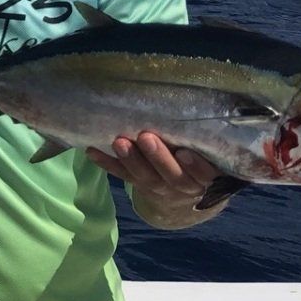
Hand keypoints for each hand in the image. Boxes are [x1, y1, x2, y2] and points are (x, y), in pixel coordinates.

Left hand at [87, 132, 222, 211]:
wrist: (181, 195)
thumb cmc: (197, 163)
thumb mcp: (208, 157)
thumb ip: (203, 140)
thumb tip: (197, 105)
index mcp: (205, 177)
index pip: (204, 174)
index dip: (195, 166)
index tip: (184, 153)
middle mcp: (183, 185)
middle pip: (172, 176)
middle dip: (158, 157)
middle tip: (146, 137)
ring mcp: (160, 188)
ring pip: (145, 177)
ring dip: (131, 160)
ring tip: (119, 142)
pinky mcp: (139, 185)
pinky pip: (123, 176)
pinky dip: (107, 164)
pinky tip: (92, 151)